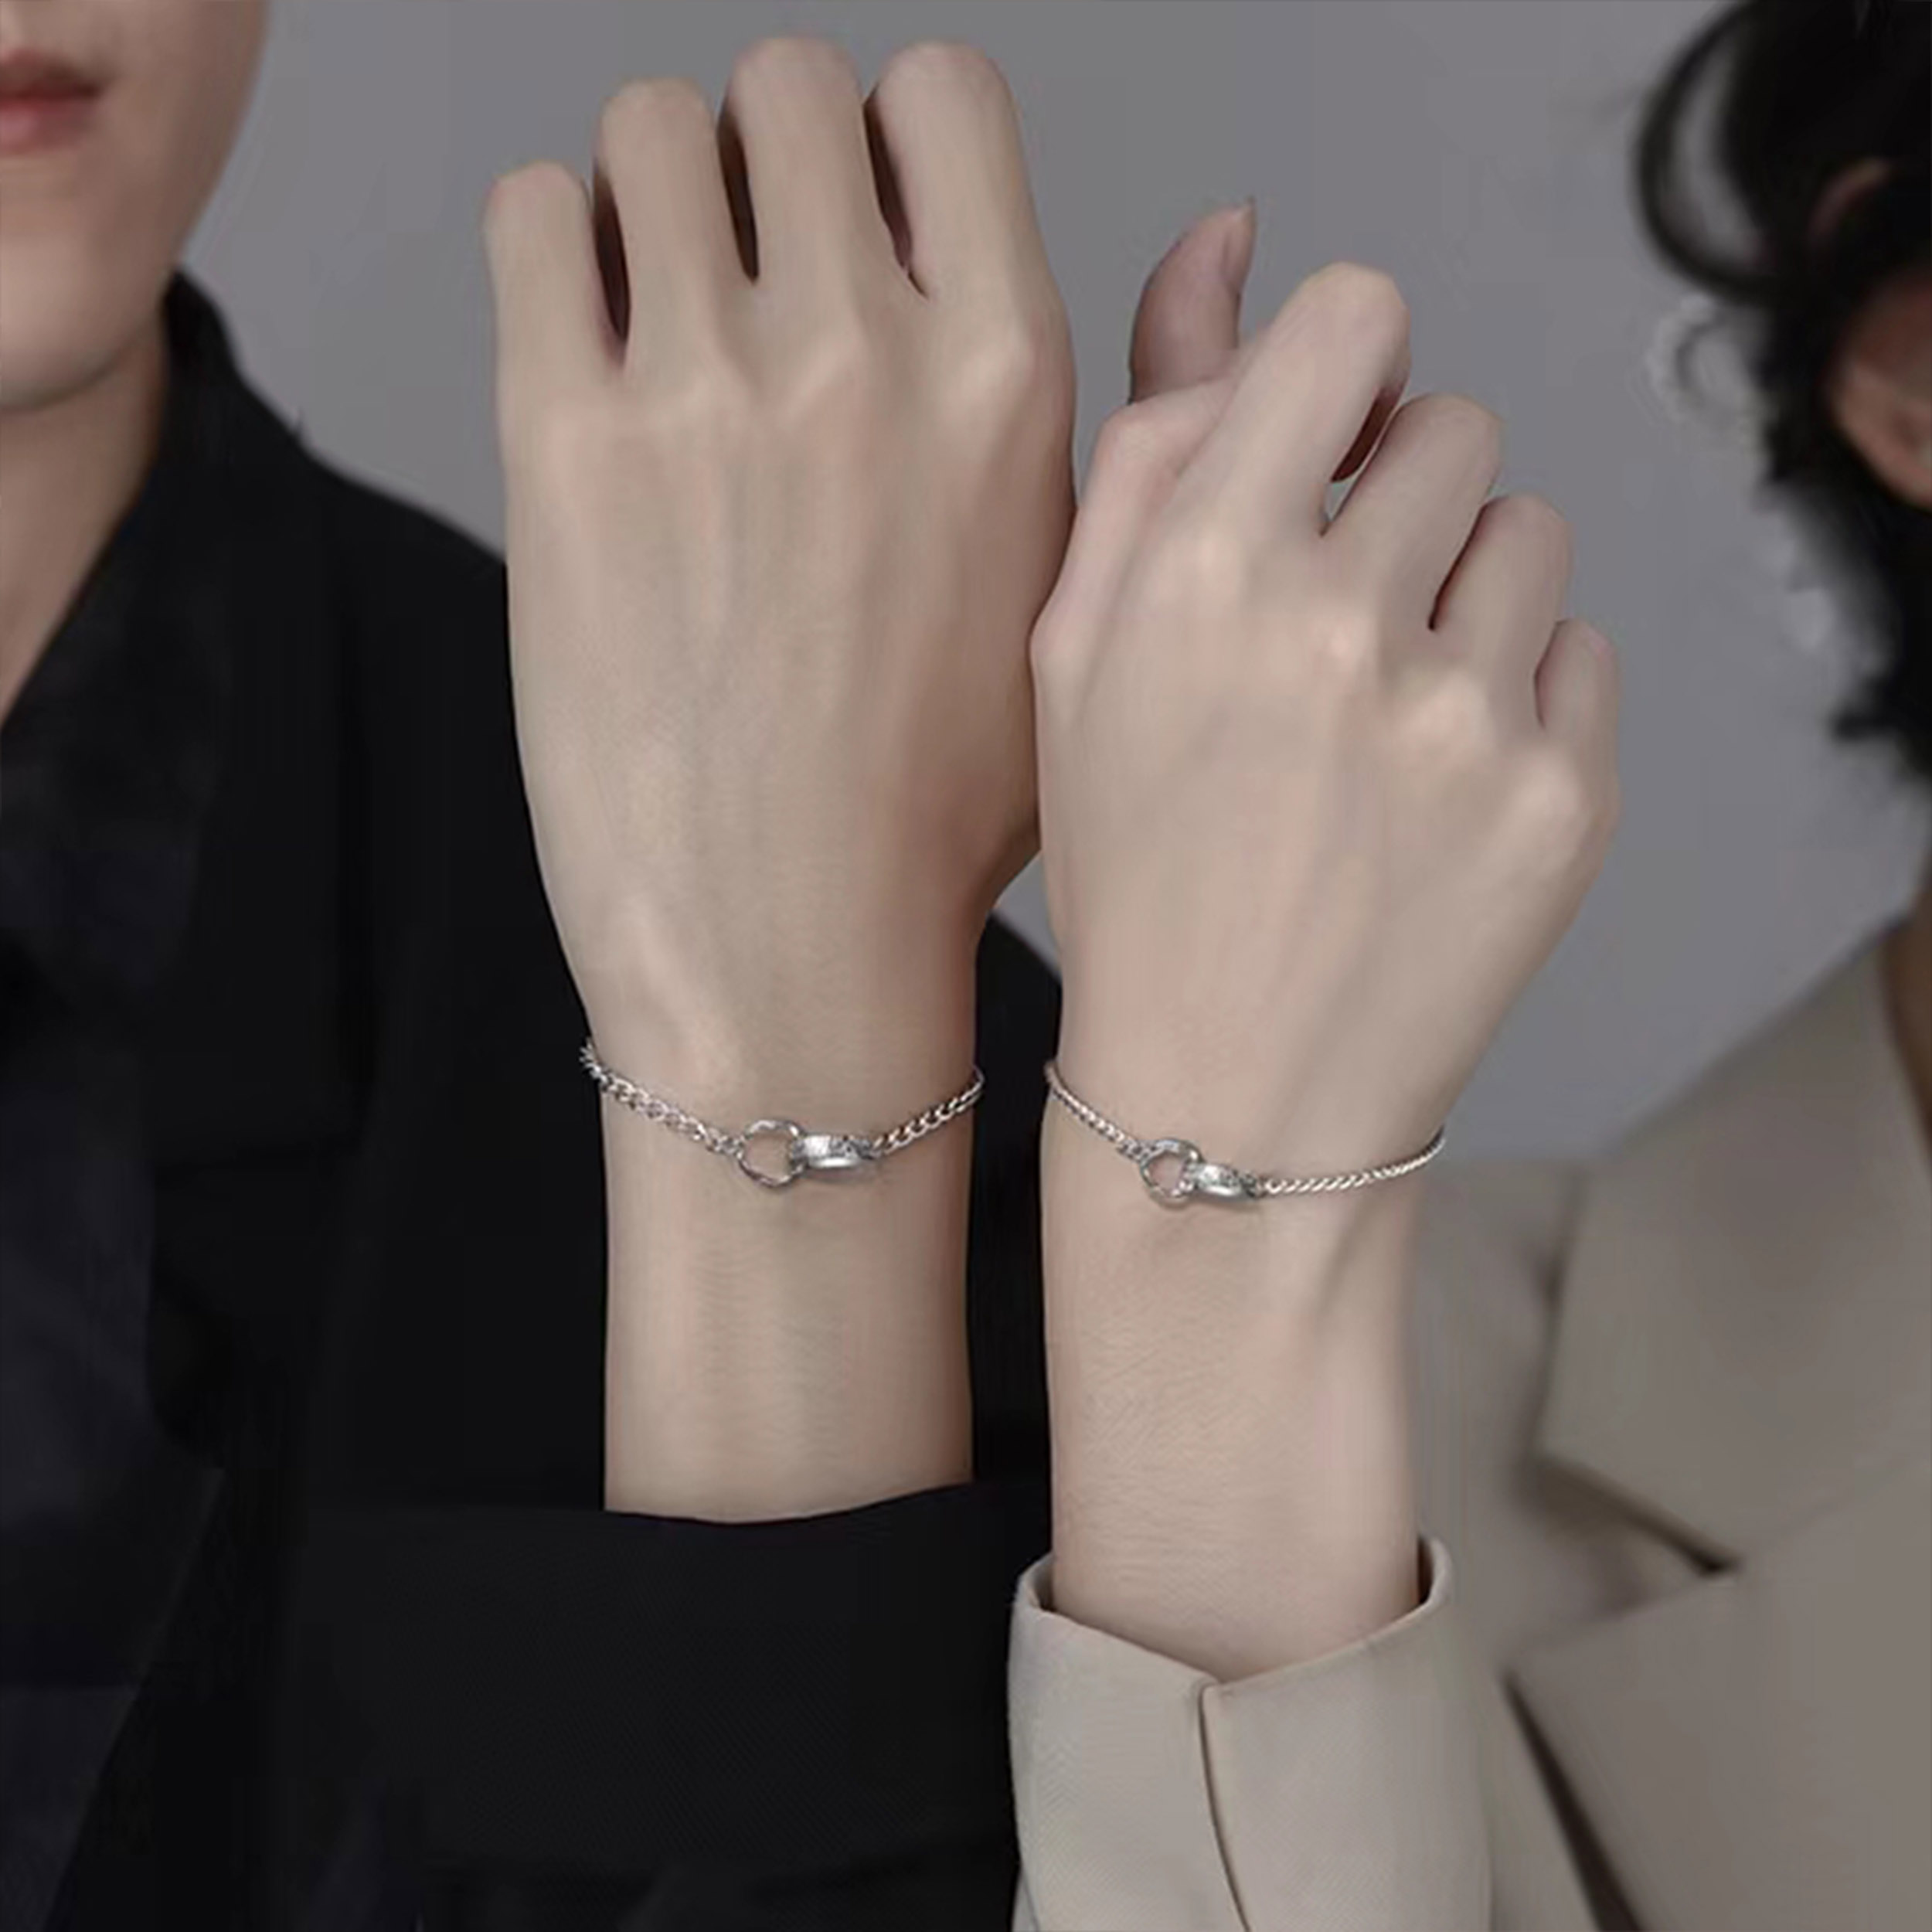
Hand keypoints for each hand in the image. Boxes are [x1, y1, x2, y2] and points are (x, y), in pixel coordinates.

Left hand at [483, 38, 1072, 1092]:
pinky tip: (587, 350)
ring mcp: (710, 392)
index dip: (892, 140)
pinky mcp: (564, 448)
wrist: (794, 956)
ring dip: (652, 194)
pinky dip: (548, 248)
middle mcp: (868, 353)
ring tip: (663, 318)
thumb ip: (1149, 399)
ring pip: (651, 126)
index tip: (866, 226)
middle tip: (754, 277)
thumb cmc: (943, 809)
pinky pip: (528, 216)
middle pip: (789, 83)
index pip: (943, 95)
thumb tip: (1222, 225)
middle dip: (768, 158)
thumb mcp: (1094, 600)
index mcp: (1011, 376)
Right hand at [1032, 233, 1619, 1676]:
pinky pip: (1580, 653)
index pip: (1351, 322)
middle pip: (1454, 427)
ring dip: (1465, 593)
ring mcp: (1466, 716)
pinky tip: (1434, 789)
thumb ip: (1148, 439)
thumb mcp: (1072, 654)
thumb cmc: (1132, 875)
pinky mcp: (1563, 797)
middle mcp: (1341, 625)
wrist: (1223, 1101)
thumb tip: (1236, 247)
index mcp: (1199, 571)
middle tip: (1334, 626)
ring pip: (1529, 534)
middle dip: (1399, 501)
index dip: (1341, 375)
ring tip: (1382, 717)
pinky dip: (1518, 695)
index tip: (1319, 448)